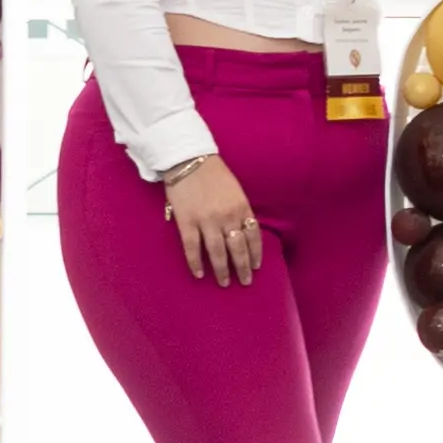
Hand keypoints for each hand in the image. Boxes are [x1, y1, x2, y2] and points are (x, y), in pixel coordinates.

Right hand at [163, 152, 261, 284]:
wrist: (188, 159)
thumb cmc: (214, 174)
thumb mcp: (235, 190)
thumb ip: (239, 211)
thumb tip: (242, 232)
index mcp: (242, 208)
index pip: (253, 237)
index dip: (255, 254)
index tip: (256, 267)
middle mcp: (227, 217)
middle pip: (238, 248)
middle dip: (242, 268)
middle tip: (245, 282)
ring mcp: (207, 221)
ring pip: (217, 252)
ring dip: (222, 270)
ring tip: (225, 283)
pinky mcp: (187, 222)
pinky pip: (192, 247)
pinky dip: (196, 262)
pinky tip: (199, 274)